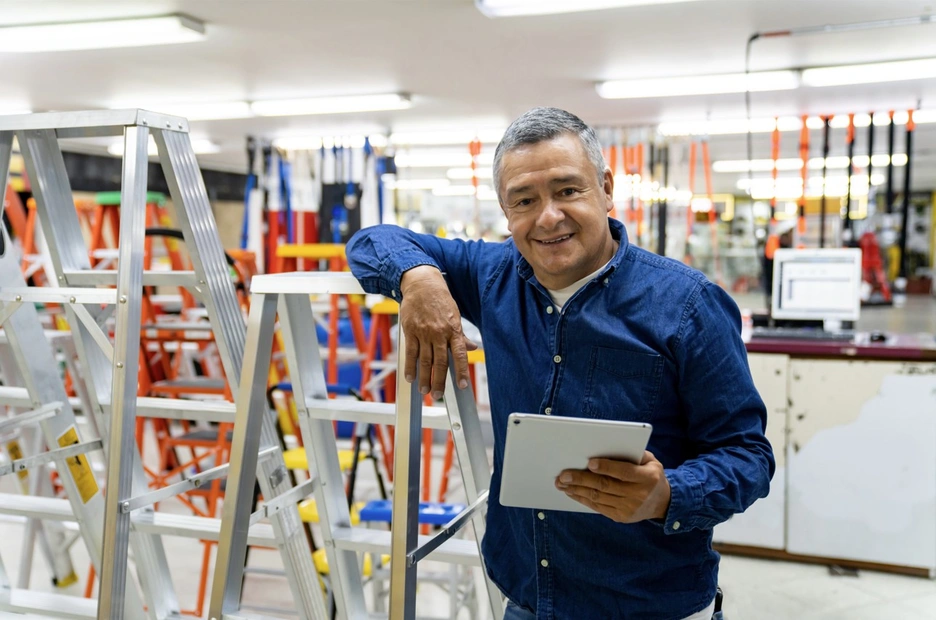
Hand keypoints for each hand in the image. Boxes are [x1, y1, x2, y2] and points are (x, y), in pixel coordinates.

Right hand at [399, 265, 477, 398]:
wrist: (422, 284)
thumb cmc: (440, 299)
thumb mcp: (454, 315)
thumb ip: (461, 335)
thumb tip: (472, 348)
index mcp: (453, 329)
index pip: (459, 355)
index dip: (461, 372)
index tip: (463, 386)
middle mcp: (439, 333)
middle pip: (440, 362)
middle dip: (438, 381)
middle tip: (437, 395)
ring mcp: (423, 332)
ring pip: (424, 360)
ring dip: (424, 378)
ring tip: (424, 390)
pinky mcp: (410, 331)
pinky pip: (410, 353)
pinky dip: (410, 366)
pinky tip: (410, 377)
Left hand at [556, 451, 670, 522]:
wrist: (663, 503)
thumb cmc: (650, 475)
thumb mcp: (650, 461)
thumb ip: (632, 454)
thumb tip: (606, 447)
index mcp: (647, 478)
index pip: (624, 472)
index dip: (606, 467)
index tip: (589, 463)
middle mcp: (638, 494)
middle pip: (605, 486)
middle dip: (581, 479)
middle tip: (563, 475)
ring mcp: (629, 508)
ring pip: (598, 498)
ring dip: (577, 490)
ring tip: (561, 483)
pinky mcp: (620, 517)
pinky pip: (598, 507)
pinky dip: (582, 499)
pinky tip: (571, 492)